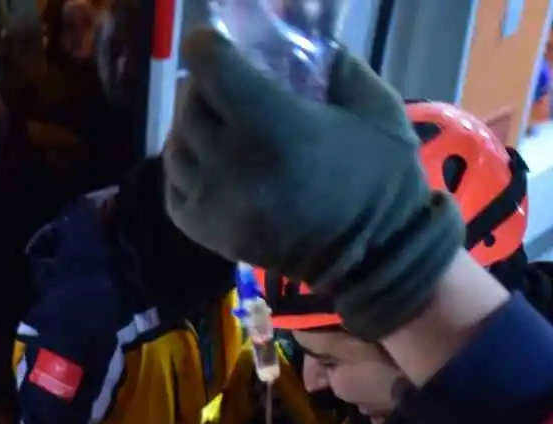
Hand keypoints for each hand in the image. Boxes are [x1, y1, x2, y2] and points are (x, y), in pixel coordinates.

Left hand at [163, 30, 462, 340]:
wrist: (371, 255)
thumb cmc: (378, 178)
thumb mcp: (374, 106)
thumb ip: (335, 64)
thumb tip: (300, 38)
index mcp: (272, 125)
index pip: (209, 67)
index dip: (208, 47)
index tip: (216, 44)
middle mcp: (231, 162)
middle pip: (189, 105)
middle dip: (203, 87)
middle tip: (223, 86)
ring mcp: (212, 201)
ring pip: (175, 145)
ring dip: (190, 128)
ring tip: (217, 124)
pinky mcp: (204, 231)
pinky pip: (174, 185)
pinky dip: (184, 167)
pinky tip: (209, 160)